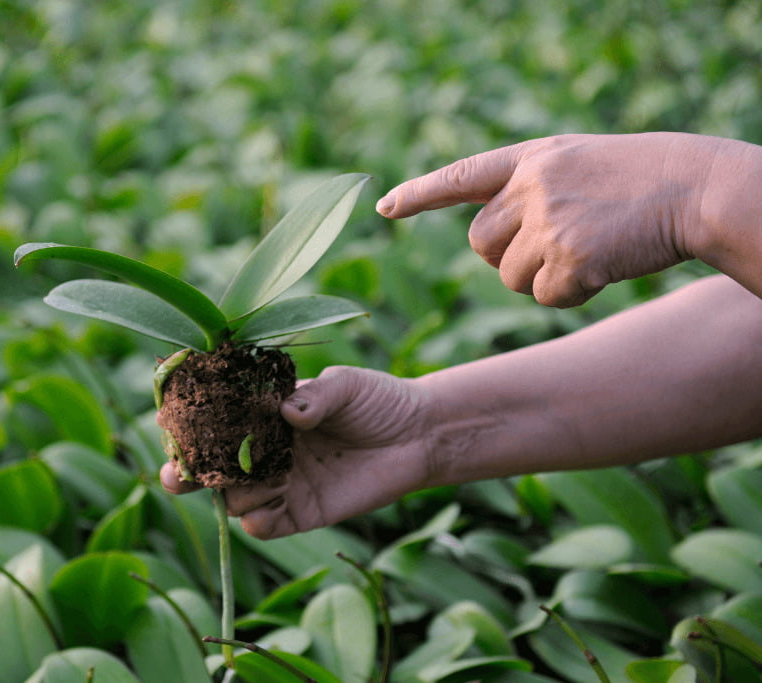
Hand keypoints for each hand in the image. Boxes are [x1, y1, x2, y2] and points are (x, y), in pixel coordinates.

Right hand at [159, 366, 431, 538]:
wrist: (419, 435)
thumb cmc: (377, 400)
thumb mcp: (345, 385)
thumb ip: (314, 396)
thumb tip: (285, 412)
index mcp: (263, 416)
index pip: (214, 423)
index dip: (188, 426)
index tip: (167, 423)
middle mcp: (263, 452)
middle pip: (209, 468)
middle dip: (186, 472)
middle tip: (176, 473)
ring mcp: (280, 485)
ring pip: (232, 499)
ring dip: (234, 491)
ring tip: (261, 474)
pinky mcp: (299, 514)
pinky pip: (262, 526)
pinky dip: (256, 518)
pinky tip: (271, 499)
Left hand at [376, 132, 743, 306]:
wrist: (696, 188)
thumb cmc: (642, 180)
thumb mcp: (577, 164)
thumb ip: (529, 188)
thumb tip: (485, 242)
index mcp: (530, 158)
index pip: (461, 176)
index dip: (420, 194)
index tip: (385, 207)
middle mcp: (530, 186)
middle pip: (480, 244)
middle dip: (508, 256)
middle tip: (556, 244)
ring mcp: (547, 220)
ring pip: (509, 278)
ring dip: (543, 278)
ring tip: (590, 249)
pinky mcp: (568, 256)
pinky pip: (546, 297)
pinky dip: (572, 294)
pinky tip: (604, 267)